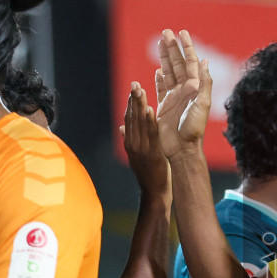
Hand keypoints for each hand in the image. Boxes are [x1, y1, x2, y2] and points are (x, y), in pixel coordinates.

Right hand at [120, 82, 170, 203]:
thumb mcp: (137, 157)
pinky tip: (150, 108)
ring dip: (139, 105)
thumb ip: (129, 141)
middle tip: (135, 83)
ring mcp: (141, 149)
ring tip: (140, 90)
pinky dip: (149, 121)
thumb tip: (121, 127)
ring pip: (139, 123)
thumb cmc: (149, 176)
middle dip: (133, 100)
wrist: (154, 194)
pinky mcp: (152, 153)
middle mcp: (133, 144)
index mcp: (130, 143)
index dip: (130, 104)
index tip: (132, 90)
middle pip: (131, 118)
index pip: (129, 120)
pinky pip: (150, 134)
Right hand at [154, 30, 212, 160]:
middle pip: (177, 64)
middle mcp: (184, 90)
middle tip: (166, 32)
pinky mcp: (165, 106)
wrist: (182, 148)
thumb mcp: (202, 104)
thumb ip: (204, 83)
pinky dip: (159, 78)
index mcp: (195, 88)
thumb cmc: (194, 128)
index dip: (187, 47)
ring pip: (168, 72)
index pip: (190, 62)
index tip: (182, 33)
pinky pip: (161, 88)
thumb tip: (204, 62)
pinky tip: (158, 70)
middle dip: (172, 48)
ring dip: (164, 57)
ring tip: (160, 43)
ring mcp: (174, 97)